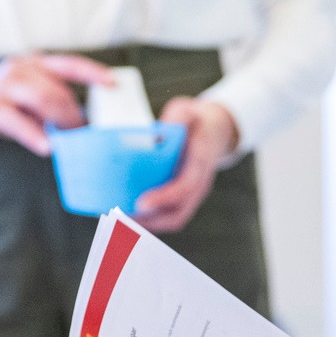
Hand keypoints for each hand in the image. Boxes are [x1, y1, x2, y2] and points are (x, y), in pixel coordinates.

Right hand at [0, 53, 113, 155]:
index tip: (112, 84)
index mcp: (34, 63)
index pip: (68, 64)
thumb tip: (83, 122)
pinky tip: (47, 147)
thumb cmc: (3, 103)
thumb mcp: (27, 94)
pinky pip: (18, 122)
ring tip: (70, 138)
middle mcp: (20, 68)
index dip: (92, 72)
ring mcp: (4, 86)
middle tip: (84, 132)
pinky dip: (35, 135)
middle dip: (74, 112)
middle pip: (56, 88)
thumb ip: (51, 101)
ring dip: (61, 121)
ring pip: (41, 99)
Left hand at [132, 96, 238, 232]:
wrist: (215, 132)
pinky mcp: (186, 198)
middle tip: (122, 217)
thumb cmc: (196, 122)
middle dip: (150, 221)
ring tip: (120, 222)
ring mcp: (194, 193)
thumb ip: (177, 117)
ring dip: (148, 225)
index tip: (142, 203)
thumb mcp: (188, 111)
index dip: (165, 197)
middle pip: (178, 212)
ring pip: (173, 219)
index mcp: (201, 162)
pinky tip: (129, 219)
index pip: (186, 185)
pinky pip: (169, 216)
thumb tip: (158, 130)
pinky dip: (150, 222)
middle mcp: (200, 183)